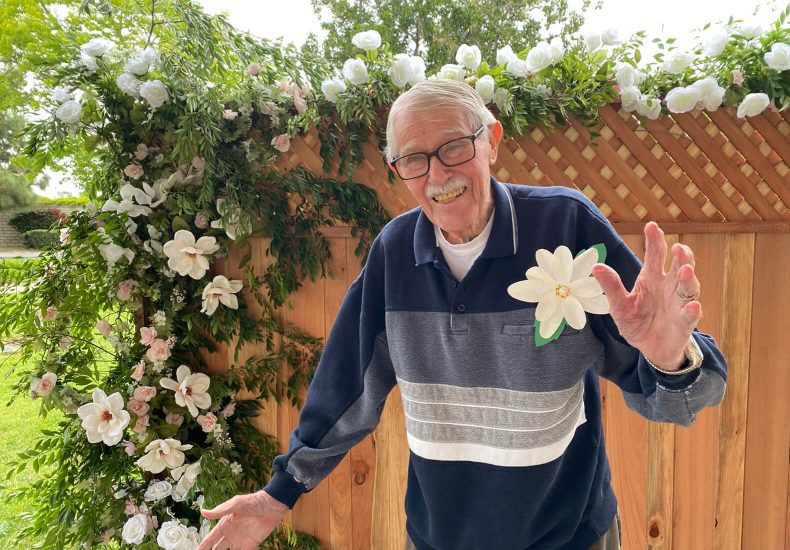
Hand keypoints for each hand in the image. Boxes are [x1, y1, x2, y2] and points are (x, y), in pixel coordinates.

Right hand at [196, 490, 288, 549]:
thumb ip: (220, 511)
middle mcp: (230, 534)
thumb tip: (202, 512)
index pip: (210, 539)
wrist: (272, 505)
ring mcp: (240, 540)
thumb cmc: (253, 501)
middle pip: (217, 549)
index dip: (202, 547)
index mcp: (224, 525)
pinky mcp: (251, 545)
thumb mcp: (235, 504)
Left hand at [591, 222, 701, 369]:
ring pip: (689, 286)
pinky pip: (690, 315)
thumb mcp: (619, 305)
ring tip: (685, 270)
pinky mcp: (685, 322)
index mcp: (651, 278)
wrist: (650, 349)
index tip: (652, 226)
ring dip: (689, 278)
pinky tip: (692, 305)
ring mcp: (679, 303)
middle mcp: (669, 286)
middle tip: (678, 247)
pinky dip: (692, 310)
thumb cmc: (636, 323)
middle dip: (682, 255)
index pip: (656, 254)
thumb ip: (611, 287)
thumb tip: (596, 266)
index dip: (655, 240)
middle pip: (679, 265)